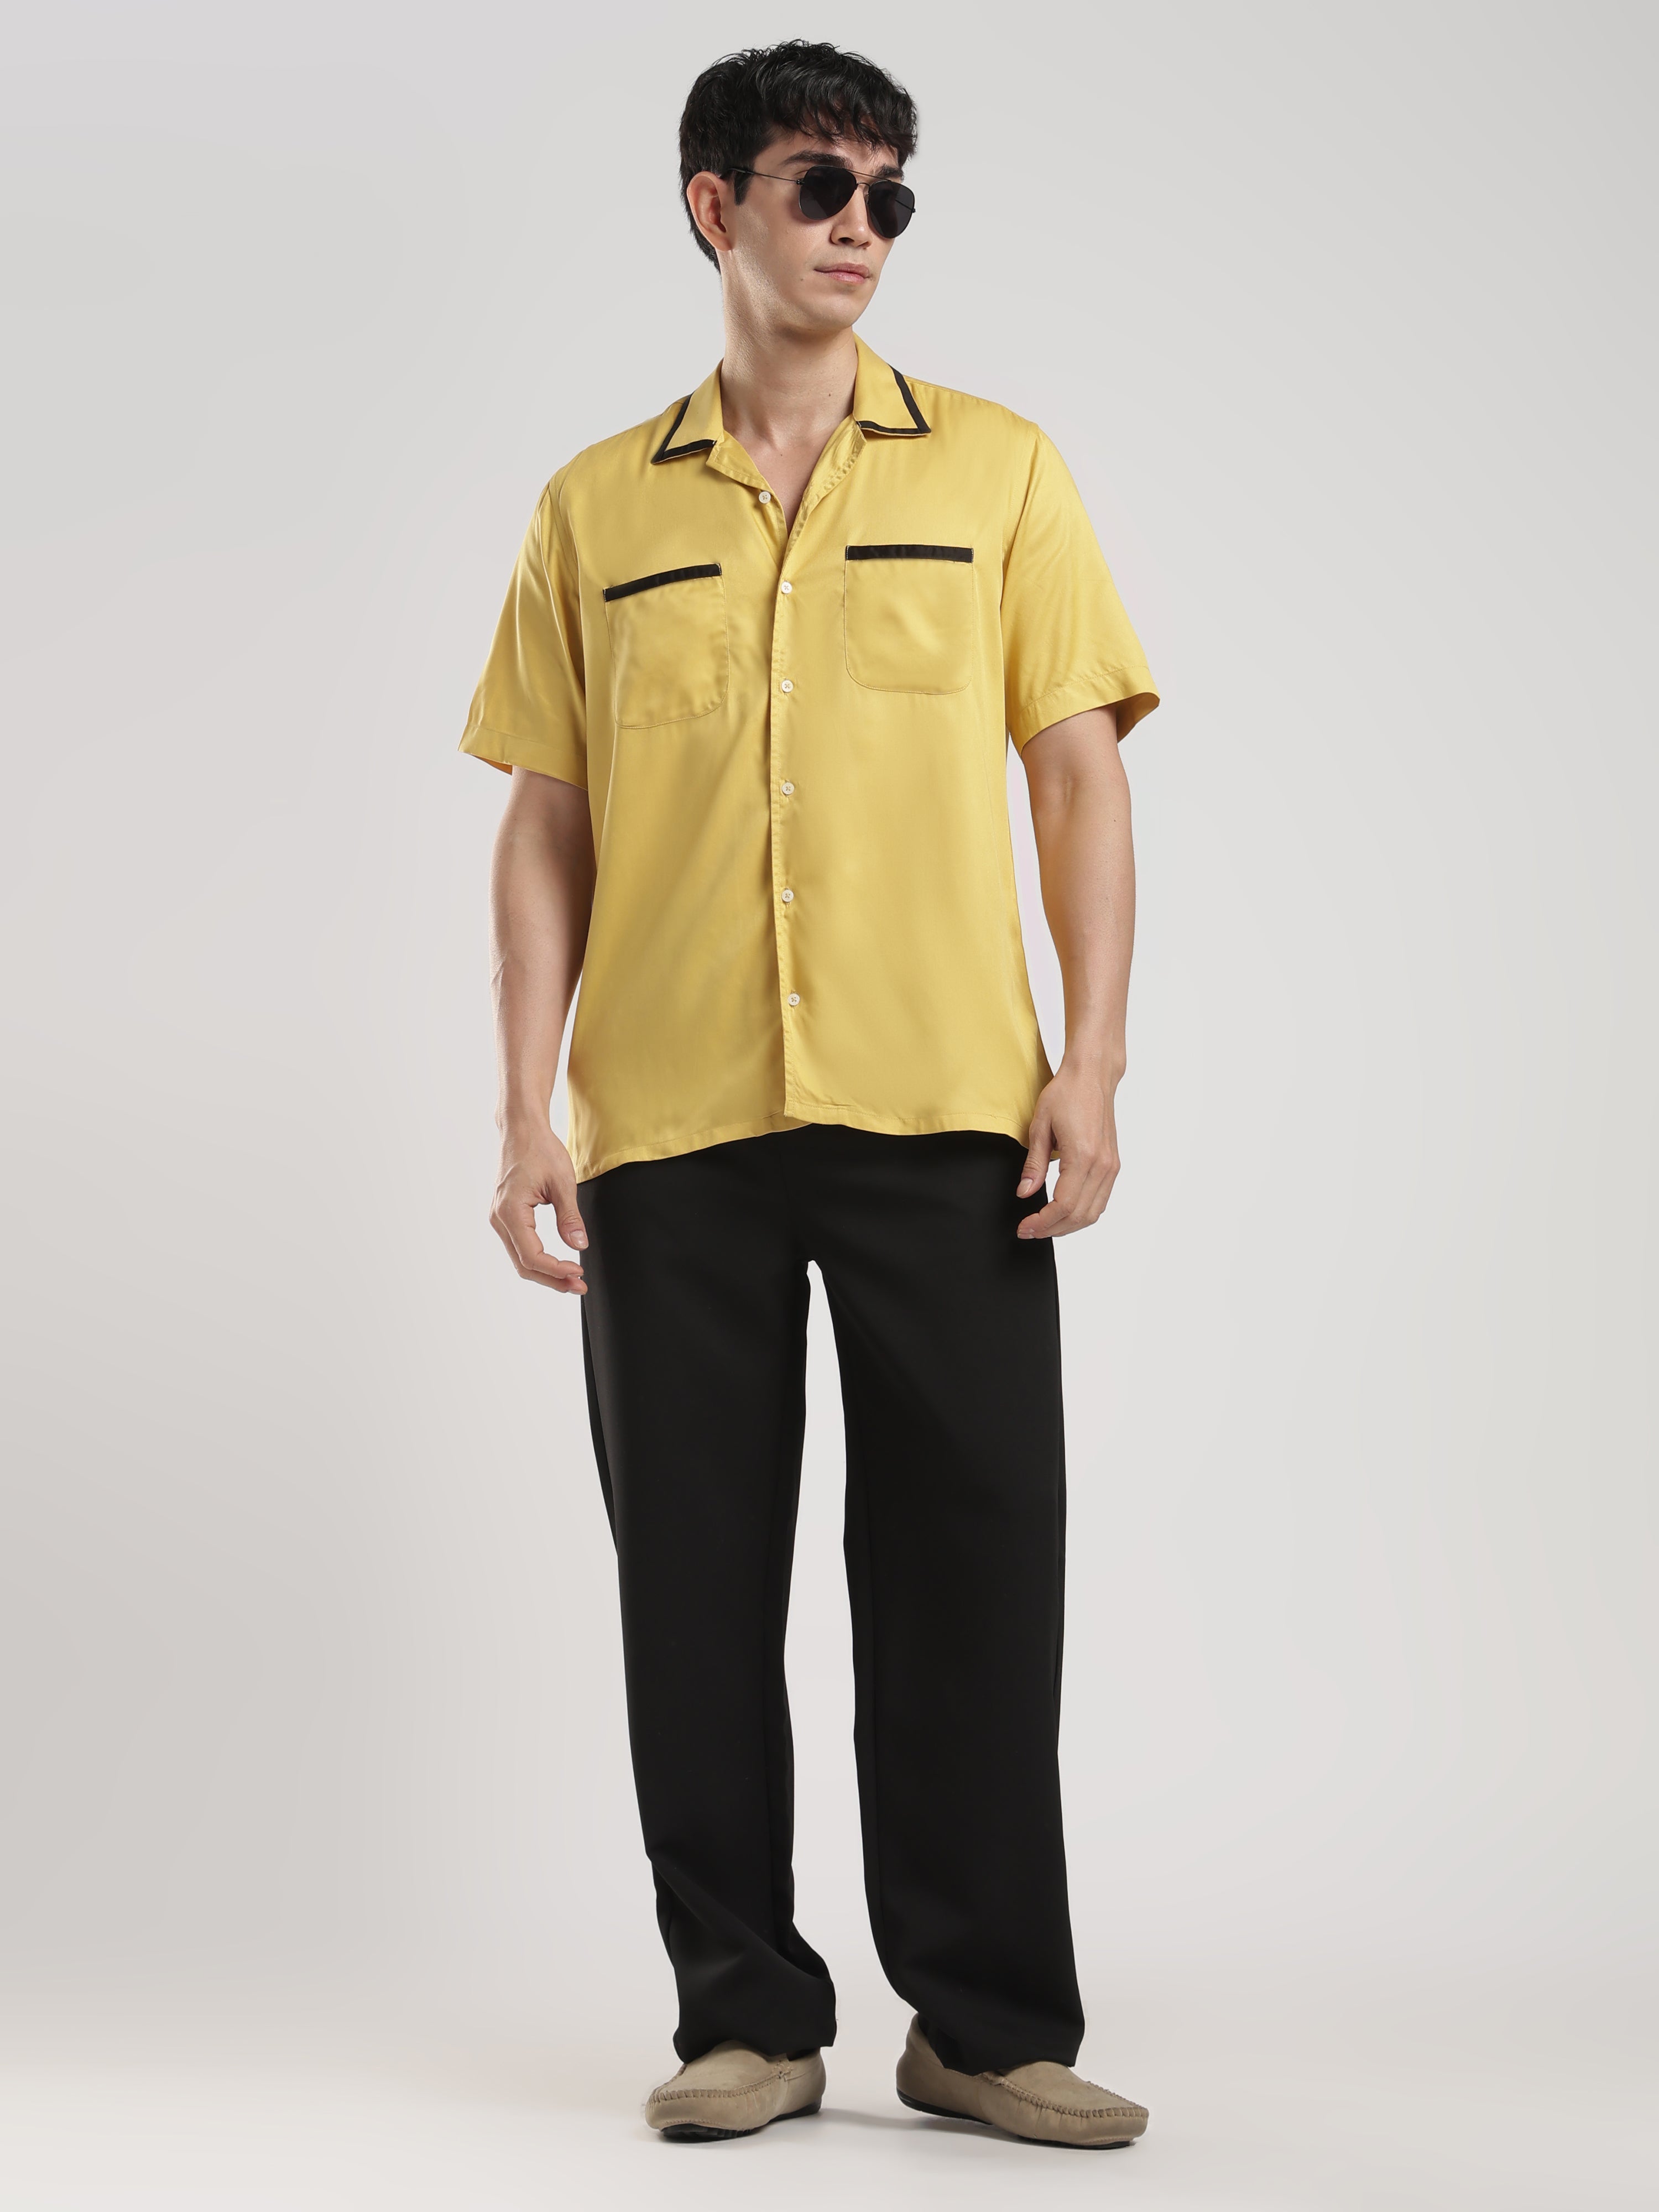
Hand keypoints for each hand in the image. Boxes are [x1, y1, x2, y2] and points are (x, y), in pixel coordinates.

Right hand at [490, 1124, 588, 1292]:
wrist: (521, 1129)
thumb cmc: (540, 1149)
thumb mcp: (563, 1182)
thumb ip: (570, 1217)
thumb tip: (578, 1246)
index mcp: (510, 1211)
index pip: (532, 1256)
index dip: (556, 1270)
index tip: (579, 1272)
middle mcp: (499, 1218)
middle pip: (523, 1265)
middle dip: (552, 1279)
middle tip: (579, 1286)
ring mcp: (499, 1218)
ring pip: (520, 1259)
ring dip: (545, 1272)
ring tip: (571, 1279)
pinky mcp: (505, 1215)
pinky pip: (519, 1246)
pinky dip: (538, 1259)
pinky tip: (557, 1263)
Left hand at [1015, 1058, 1121, 1238]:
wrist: (1092, 1076)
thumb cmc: (1065, 1094)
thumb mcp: (1039, 1126)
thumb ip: (1034, 1164)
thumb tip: (1024, 1194)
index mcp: (1083, 1157)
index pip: (1063, 1205)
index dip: (1042, 1222)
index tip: (1024, 1227)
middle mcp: (1102, 1165)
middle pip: (1079, 1215)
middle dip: (1052, 1229)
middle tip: (1029, 1231)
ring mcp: (1111, 1166)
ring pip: (1093, 1213)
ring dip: (1068, 1225)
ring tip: (1044, 1225)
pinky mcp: (1113, 1164)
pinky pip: (1100, 1200)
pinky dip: (1082, 1213)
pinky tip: (1063, 1212)